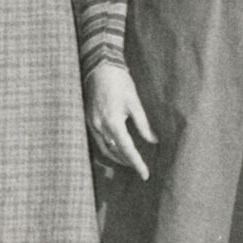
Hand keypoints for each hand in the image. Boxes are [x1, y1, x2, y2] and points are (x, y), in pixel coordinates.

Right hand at [84, 63, 154, 179]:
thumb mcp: (135, 102)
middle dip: (127, 162)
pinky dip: (108, 148)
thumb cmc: (120, 82)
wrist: (100, 67)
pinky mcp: (88, 120)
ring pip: (104, 148)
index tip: (145, 175)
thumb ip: (143, 124)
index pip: (127, 149)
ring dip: (117, 157)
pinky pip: (98, 140)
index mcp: (112, 122)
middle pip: (114, 152)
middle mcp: (99, 126)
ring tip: (130, 161)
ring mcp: (91, 123)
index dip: (137, 163)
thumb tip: (153, 141)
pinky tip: (117, 148)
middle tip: (140, 169)